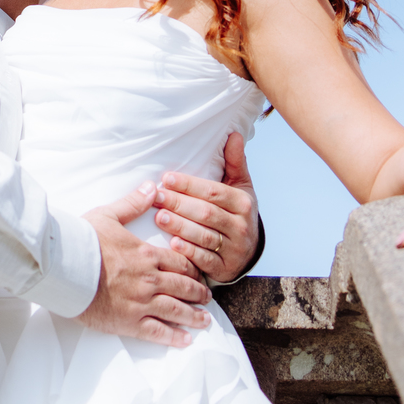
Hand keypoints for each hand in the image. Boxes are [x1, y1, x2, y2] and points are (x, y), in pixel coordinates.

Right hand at [81, 184, 211, 347]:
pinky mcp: (129, 322)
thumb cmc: (84, 240)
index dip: (192, 269)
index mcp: (147, 254)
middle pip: (183, 287)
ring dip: (194, 316)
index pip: (179, 262)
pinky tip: (186, 340)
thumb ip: (134, 203)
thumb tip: (152, 186)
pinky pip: (158, 332)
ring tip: (205, 320)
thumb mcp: (109, 214)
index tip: (199, 274)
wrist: (64, 267)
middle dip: (198, 293)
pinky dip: (174, 337)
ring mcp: (141, 302)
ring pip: (176, 311)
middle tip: (207, 298)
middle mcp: (149, 279)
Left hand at [155, 132, 260, 281]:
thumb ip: (235, 162)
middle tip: (156, 197)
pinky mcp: (226, 269)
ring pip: (204, 237)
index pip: (213, 192)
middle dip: (179, 205)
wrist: (247, 250)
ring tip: (159, 217)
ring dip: (181, 227)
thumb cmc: (236, 211)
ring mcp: (234, 249)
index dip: (189, 185)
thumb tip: (234, 134)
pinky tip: (173, 244)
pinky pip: (206, 261)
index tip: (166, 178)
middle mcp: (241, 226)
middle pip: (206, 213)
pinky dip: (189, 253)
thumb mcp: (240, 186)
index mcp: (242, 202)